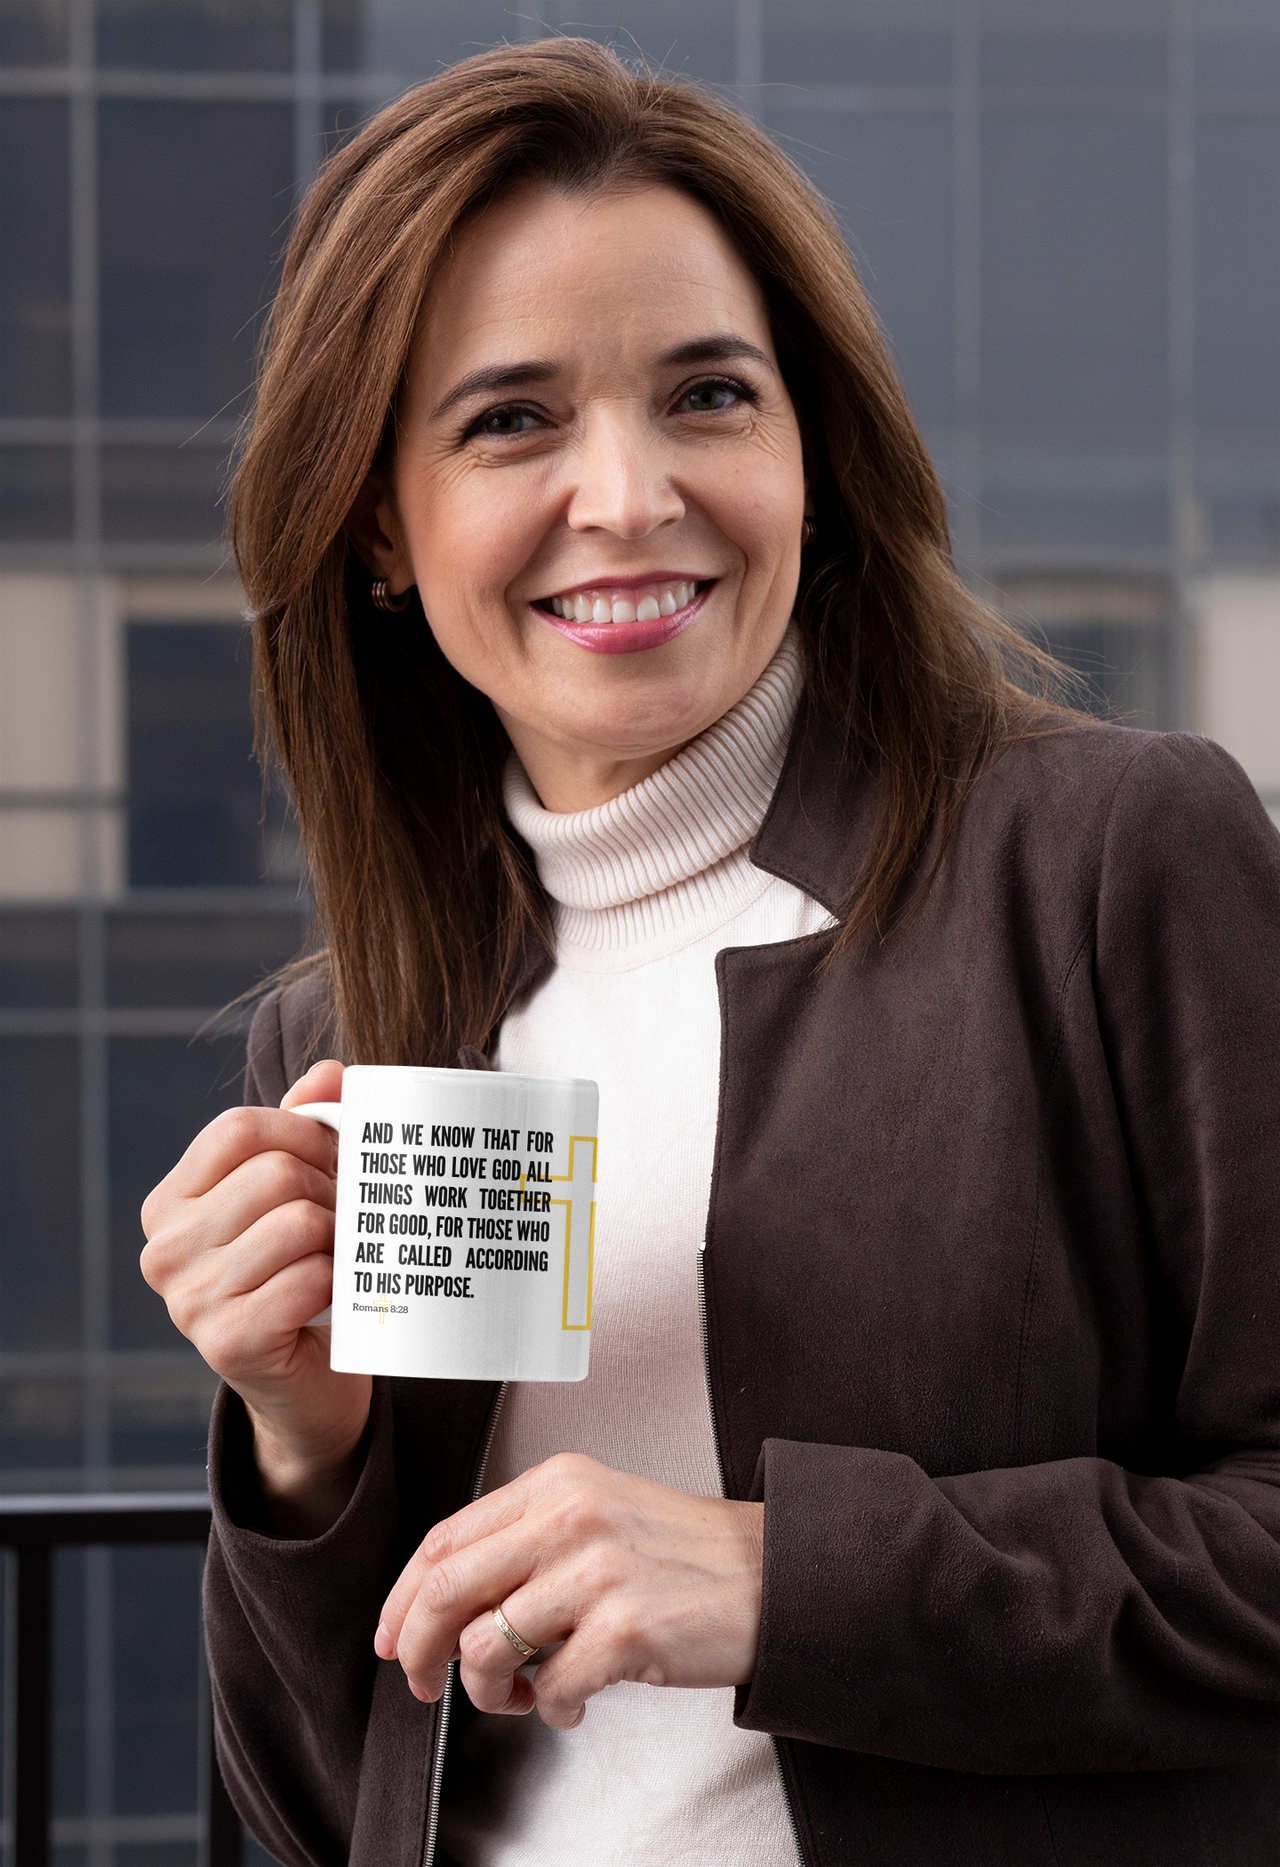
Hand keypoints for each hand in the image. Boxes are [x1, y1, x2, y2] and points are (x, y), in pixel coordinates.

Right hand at [140, 1059, 371, 1533]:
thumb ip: (307, 1127)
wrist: (309, 1386)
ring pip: (300, 1222)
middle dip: (333, 1189)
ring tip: (345, 1256)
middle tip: (351, 1219)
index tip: (337, 1159)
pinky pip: (310, 1277)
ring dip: (342, 1238)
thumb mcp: (299, 1194)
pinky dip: (342, 1282)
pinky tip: (340, 1295)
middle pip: (277, 1172)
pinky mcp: (228, 1343)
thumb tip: (330, 1072)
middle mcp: (165, 1250)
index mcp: (171, 1203)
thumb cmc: (302, 1275)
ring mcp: (189, 1301)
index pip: (239, 1127)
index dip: (306, 1131)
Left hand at [374, 1453, 763, 1727]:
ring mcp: (600, 1571)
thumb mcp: (597, 1513)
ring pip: (487, 1647)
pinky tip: (574, 1701)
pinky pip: (552, 1689)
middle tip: (424, 1683)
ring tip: (522, 1694)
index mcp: (557, 1482)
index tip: (391, 1636)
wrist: (772, 1574)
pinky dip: (552, 1710)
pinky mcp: (628, 1628)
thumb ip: (525, 1539)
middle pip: (447, 1590)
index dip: (403, 1597)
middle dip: (419, 1650)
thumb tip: (444, 1604)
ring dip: (489, 1692)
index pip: (447, 1539)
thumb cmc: (683, 1553)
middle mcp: (572, 1516)